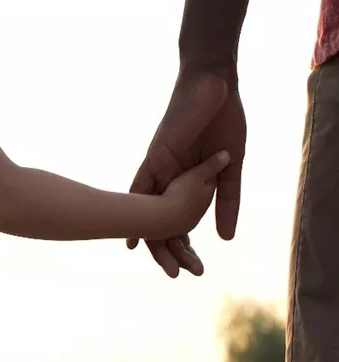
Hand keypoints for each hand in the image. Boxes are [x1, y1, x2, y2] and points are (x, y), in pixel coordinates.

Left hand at [129, 68, 246, 276]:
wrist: (215, 86)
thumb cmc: (222, 122)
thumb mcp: (230, 168)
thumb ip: (226, 200)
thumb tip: (224, 238)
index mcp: (182, 180)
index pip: (176, 218)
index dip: (181, 243)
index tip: (190, 267)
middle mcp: (165, 177)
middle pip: (157, 218)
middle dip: (165, 249)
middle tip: (175, 275)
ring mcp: (158, 165)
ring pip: (147, 206)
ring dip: (151, 235)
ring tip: (159, 261)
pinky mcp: (157, 154)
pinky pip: (143, 182)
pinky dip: (138, 203)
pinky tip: (132, 223)